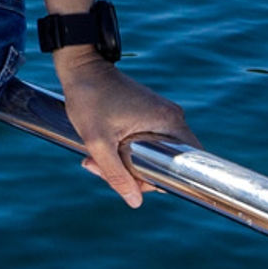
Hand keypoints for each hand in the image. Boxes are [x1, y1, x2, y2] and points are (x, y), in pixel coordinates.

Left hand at [57, 54, 192, 206]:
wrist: (81, 66)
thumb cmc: (90, 98)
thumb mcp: (98, 141)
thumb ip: (116, 174)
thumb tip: (135, 202)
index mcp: (168, 121)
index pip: (187, 164)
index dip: (163, 181)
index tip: (133, 181)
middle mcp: (171, 118)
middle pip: (165, 164)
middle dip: (133, 174)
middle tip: (99, 168)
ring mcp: (160, 116)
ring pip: (151, 156)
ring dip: (124, 164)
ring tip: (93, 160)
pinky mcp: (149, 116)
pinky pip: (144, 145)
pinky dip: (124, 152)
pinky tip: (100, 150)